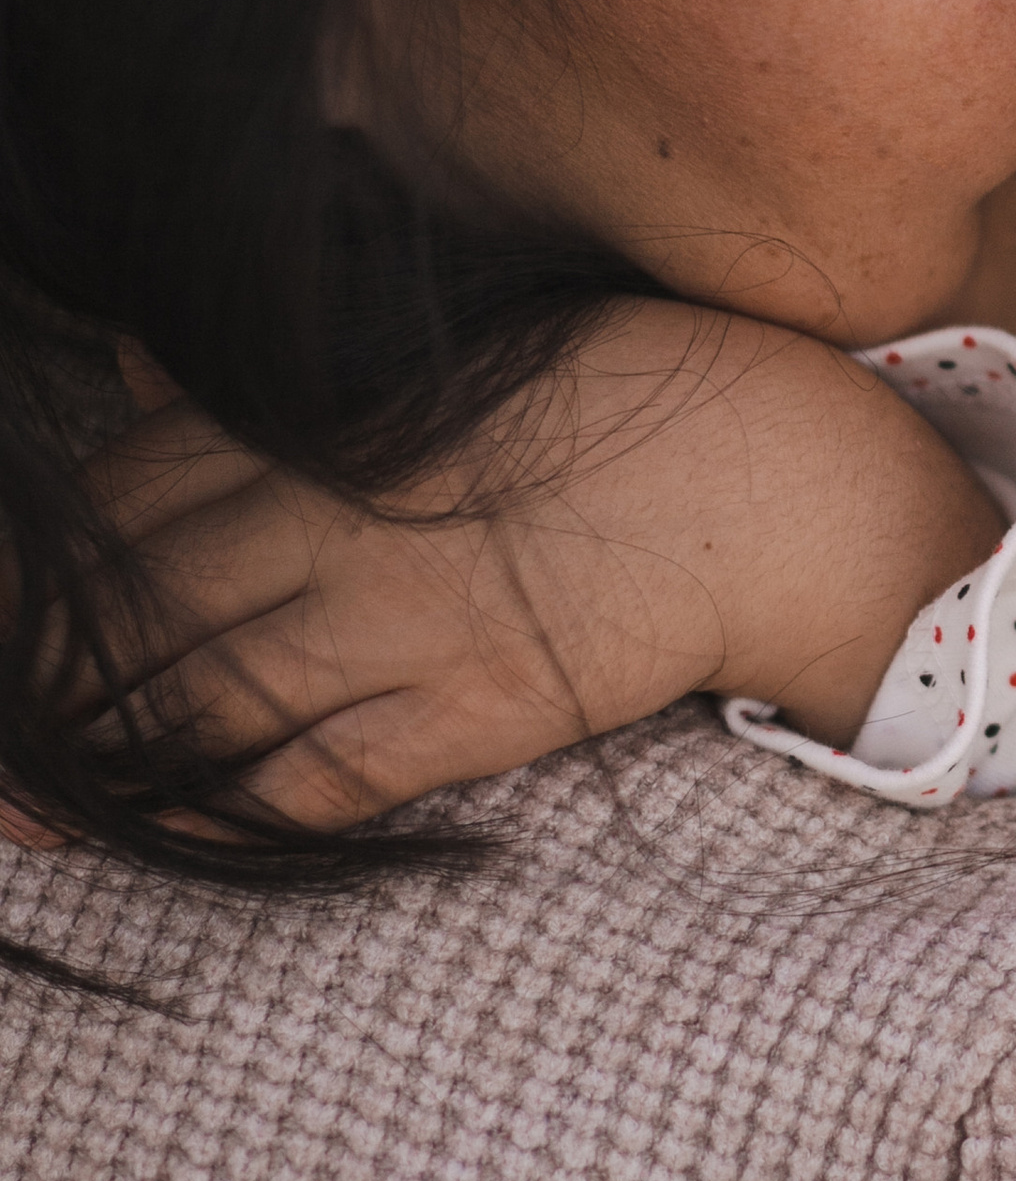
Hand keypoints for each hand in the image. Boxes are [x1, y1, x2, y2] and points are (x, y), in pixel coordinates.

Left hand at [78, 302, 1002, 825]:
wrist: (773, 476)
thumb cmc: (614, 390)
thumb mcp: (439, 351)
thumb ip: (280, 377)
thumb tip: (134, 363)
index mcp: (333, 421)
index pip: (132, 487)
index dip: (46, 557)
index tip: (7, 600)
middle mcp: (348, 520)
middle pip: (143, 603)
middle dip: (49, 670)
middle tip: (3, 722)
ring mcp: (410, 621)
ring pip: (206, 699)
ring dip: (103, 756)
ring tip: (25, 801)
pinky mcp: (476, 709)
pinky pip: (321, 776)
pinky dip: (228, 808)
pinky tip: (164, 829)